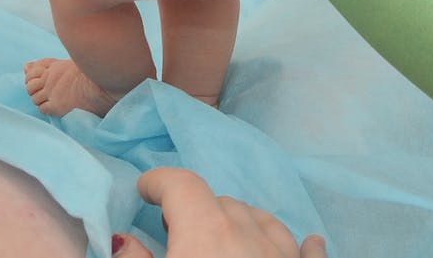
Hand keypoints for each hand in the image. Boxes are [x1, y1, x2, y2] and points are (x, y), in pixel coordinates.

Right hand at [114, 168, 326, 257]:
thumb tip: (123, 241)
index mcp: (207, 231)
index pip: (183, 186)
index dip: (160, 182)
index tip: (145, 189)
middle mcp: (250, 233)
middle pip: (221, 204)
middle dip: (196, 210)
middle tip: (174, 229)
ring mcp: (285, 256)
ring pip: (262, 221)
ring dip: (240, 223)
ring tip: (223, 239)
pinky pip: (307, 252)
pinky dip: (302, 245)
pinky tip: (310, 242)